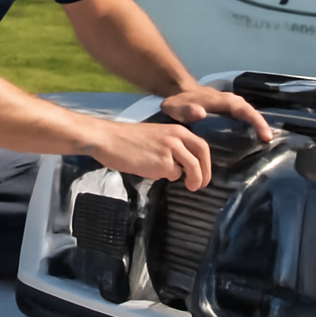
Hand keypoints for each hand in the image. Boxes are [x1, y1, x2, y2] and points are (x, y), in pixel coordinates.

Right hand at [84, 118, 214, 190]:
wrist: (109, 139)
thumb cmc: (128, 139)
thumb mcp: (156, 135)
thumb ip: (172, 146)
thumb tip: (182, 166)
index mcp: (177, 129)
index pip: (201, 145)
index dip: (206, 162)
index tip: (204, 173)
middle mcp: (176, 137)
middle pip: (202, 155)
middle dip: (206, 172)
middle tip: (202, 184)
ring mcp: (169, 149)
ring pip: (192, 167)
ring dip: (195, 180)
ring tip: (190, 187)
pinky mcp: (161, 162)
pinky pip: (172, 174)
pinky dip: (167, 176)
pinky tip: (155, 172)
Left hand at [160, 86, 273, 142]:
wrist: (180, 94)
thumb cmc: (179, 103)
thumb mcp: (175, 107)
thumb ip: (185, 110)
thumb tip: (201, 113)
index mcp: (218, 100)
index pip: (240, 108)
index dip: (254, 120)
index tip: (264, 133)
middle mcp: (228, 100)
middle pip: (249, 110)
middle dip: (260, 123)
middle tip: (268, 139)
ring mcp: (230, 105)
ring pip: (249, 113)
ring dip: (258, 125)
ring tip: (266, 141)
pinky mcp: (230, 111)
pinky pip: (244, 117)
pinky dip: (252, 125)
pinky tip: (255, 140)